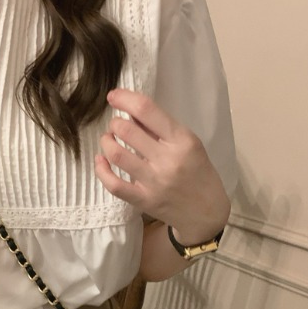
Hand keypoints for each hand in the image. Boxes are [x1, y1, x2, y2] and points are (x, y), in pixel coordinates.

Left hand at [95, 88, 229, 244]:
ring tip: (109, 139)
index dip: (124, 98)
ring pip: (116, 155)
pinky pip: (113, 184)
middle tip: (116, 125)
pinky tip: (101, 160)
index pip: (147, 110)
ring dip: (106, 142)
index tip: (113, 96)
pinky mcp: (143, 200)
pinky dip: (101, 169)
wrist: (206, 212)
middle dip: (115, 122)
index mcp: (182, 140)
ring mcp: (154, 182)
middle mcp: (167, 160)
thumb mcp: (189, 144)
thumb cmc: (198, 172)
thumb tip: (130, 111)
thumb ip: (162, 129)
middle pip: (127, 130)